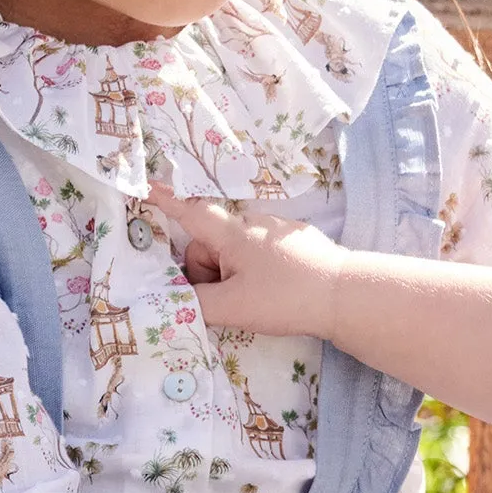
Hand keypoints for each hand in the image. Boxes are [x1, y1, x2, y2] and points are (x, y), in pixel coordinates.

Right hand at [148, 187, 344, 338]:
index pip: (189, 213)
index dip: (165, 202)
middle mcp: (254, 224)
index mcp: (233, 234)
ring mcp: (278, 232)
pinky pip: (260, 255)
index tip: (145, 186)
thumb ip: (195, 303)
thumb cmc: (285, 296)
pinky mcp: (297, 244)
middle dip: (207, 272)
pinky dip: (255, 274)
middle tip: (225, 301)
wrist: (346, 295)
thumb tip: (174, 298)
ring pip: (236, 253)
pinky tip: (276, 294)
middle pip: (210, 244)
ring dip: (231, 276)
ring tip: (255, 301)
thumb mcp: (232, 306)